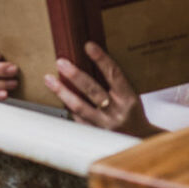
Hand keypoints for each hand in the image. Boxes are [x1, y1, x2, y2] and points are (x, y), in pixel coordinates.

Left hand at [43, 42, 161, 136]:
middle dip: (75, 75)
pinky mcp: (95, 135)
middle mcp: (117, 112)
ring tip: (49, 79)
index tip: (89, 46)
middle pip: (93, 91)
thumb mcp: (131, 97)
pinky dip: (67, 107)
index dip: (101, 59)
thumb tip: (93, 61)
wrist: (139, 141)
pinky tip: (58, 97)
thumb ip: (115, 83)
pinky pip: (77, 119)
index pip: (114, 75)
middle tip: (61, 62)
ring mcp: (105, 126)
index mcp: (128, 99)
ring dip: (62, 92)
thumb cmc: (133, 114)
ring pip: (80, 107)